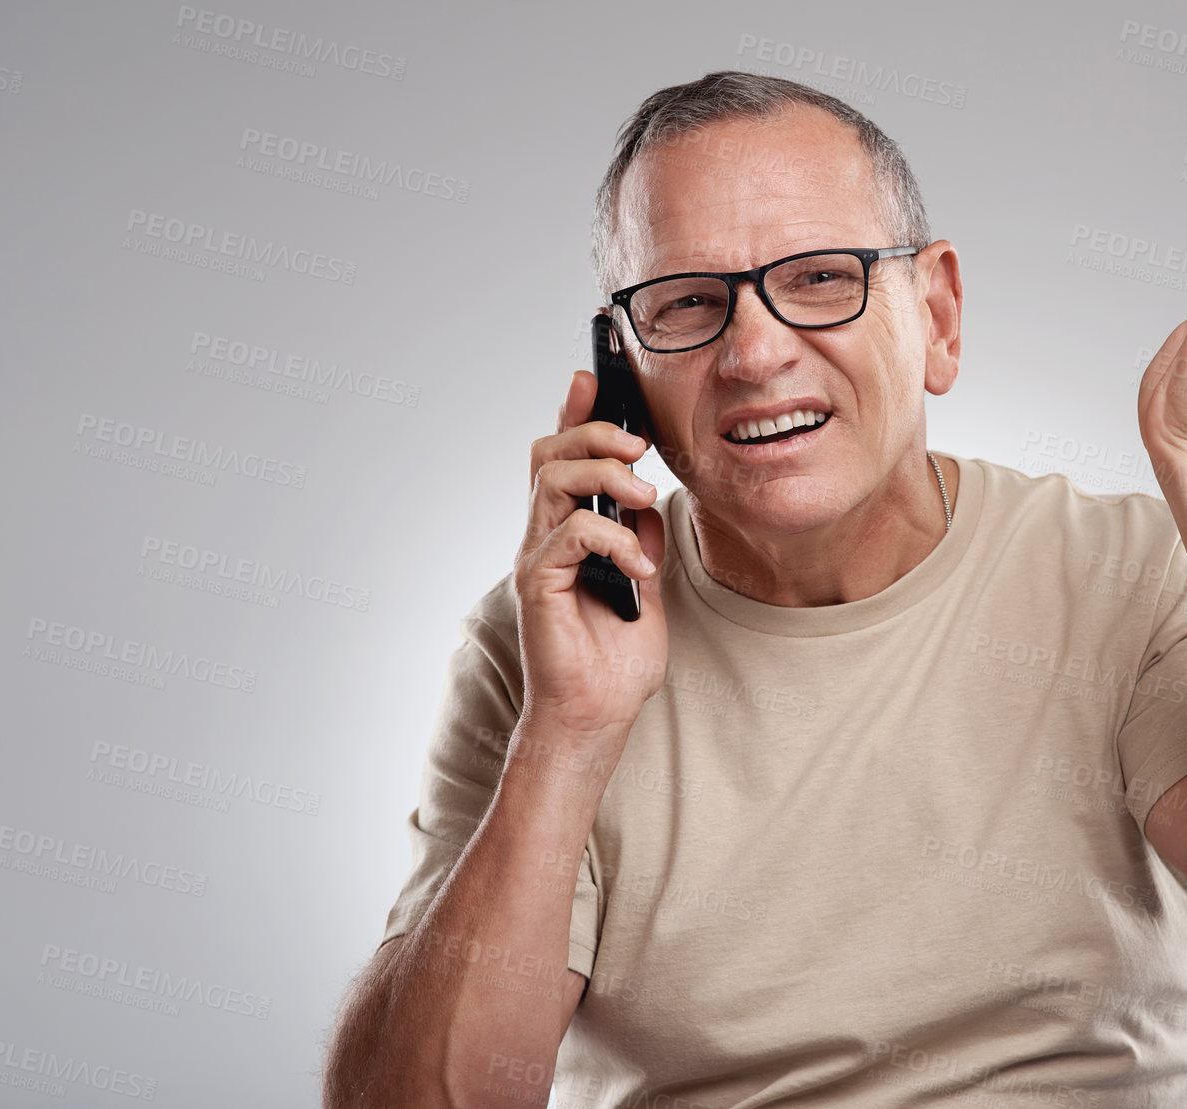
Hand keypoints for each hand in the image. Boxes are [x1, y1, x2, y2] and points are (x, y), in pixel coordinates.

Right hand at [512, 366, 668, 765]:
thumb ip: (640, 534)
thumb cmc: (616, 657)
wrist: (597, 715)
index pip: (560, 455)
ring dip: (606, 474)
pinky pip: (570, 533)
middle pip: (549, 451)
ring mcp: (537, 559)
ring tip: (644, 495)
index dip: (573, 410)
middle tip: (638, 445)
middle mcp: (542, 537)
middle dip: (594, 431)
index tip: (594, 375)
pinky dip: (613, 537)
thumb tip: (650, 494)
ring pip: (554, 479)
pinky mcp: (538, 585)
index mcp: (565, 531)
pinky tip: (639, 566)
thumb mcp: (644, 578)